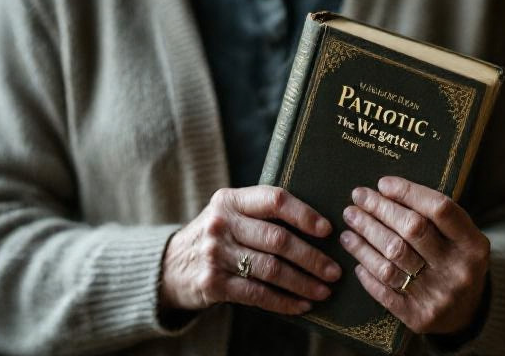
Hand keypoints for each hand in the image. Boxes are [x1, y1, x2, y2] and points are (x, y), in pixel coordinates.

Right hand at [160, 185, 341, 314]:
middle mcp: (220, 223)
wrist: (170, 265)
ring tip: (324, 290)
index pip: (274, 200)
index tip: (328, 230)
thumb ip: (262, 214)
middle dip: (312, 258)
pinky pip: (257, 294)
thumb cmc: (217, 236)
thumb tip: (319, 228)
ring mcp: (214, 254)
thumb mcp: (230, 214)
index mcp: (230, 200)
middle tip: (334, 271)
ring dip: (303, 283)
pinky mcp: (212, 283)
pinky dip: (284, 302)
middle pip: (277, 239)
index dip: (305, 215)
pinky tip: (302, 305)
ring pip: (271, 270)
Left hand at [339, 176, 489, 334]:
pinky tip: (355, 257)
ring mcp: (439, 295)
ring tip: (349, 223)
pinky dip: (366, 271)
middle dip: (379, 209)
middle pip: (412, 230)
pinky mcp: (419, 316)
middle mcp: (458, 269)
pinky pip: (384, 290)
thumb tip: (385, 190)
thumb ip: (433, 217)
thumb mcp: (461, 239)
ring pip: (392, 257)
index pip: (439, 208)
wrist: (466, 315)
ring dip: (364, 237)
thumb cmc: (454, 263)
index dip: (408, 192)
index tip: (382, 184)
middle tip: (357, 197)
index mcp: (473, 245)